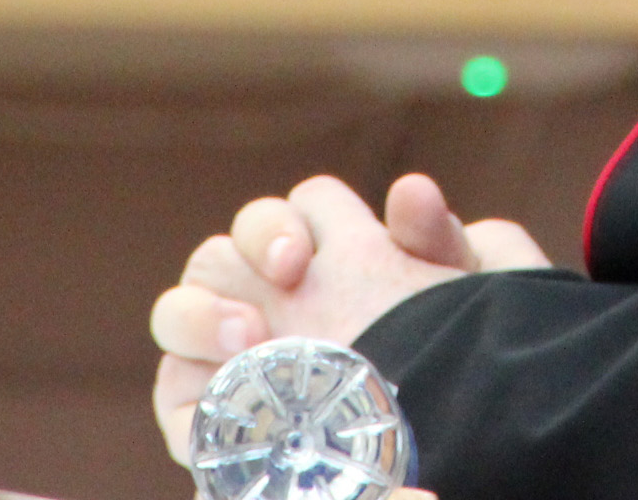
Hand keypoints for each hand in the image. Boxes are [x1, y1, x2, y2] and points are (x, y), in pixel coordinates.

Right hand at [150, 172, 550, 465]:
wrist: (450, 447)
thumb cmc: (449, 359)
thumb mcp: (461, 297)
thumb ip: (435, 240)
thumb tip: (410, 190)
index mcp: (326, 251)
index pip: (292, 211)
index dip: (287, 223)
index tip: (300, 259)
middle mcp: (268, 292)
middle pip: (227, 246)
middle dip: (245, 257)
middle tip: (284, 288)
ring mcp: (229, 353)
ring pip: (179, 307)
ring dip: (200, 316)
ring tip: (247, 342)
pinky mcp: (209, 416)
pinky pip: (177, 396)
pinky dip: (188, 403)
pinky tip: (222, 418)